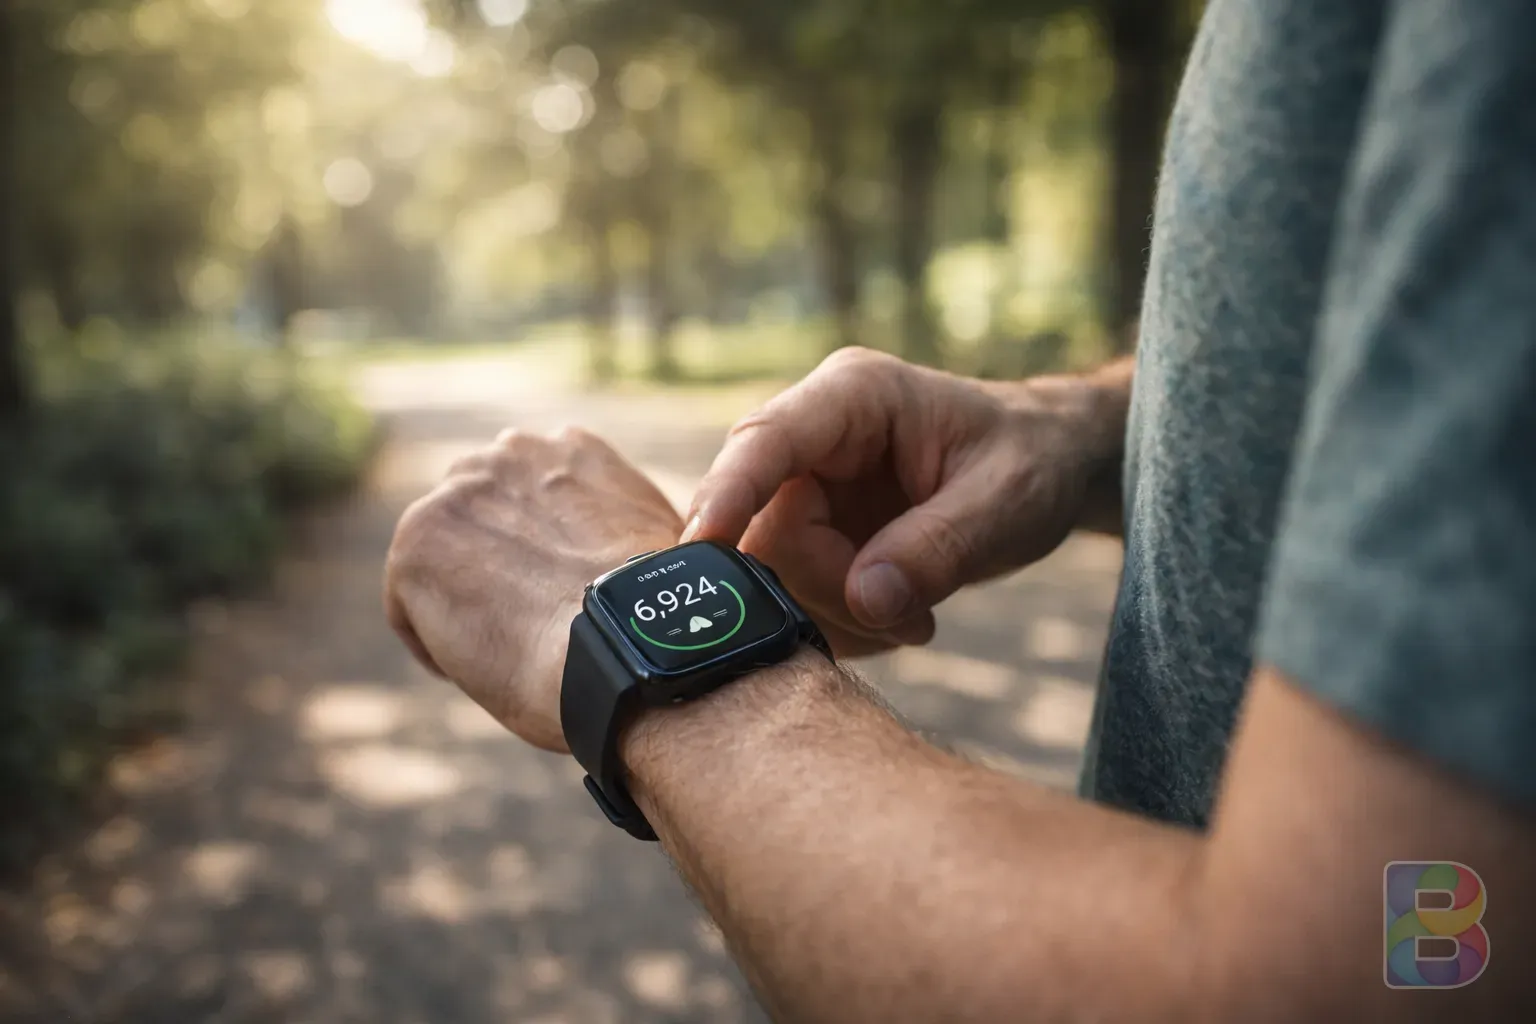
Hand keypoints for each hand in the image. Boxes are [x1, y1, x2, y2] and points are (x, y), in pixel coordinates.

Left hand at [384, 427, 682, 750]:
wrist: (629, 643)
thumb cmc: (658, 619)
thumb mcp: (656, 549)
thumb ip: (615, 533)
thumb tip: (610, 566)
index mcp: (574, 450)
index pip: (532, 491)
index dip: (538, 549)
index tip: (554, 593)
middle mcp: (513, 453)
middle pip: (479, 513)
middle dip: (492, 563)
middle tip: (521, 624)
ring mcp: (460, 493)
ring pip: (443, 561)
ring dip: (463, 603)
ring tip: (501, 656)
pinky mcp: (418, 542)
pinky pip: (409, 607)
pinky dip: (438, 646)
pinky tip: (479, 672)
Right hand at [683, 348, 1121, 656]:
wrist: (1048, 466)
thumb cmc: (1031, 461)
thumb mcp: (1006, 502)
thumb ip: (936, 548)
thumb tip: (866, 597)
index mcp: (852, 397)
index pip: (766, 439)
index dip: (728, 492)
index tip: (703, 548)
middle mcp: (812, 438)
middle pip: (766, 528)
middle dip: (828, 587)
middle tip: (909, 618)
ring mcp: (804, 488)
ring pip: (772, 572)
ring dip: (840, 612)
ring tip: (916, 614)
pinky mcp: (809, 533)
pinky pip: (791, 593)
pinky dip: (843, 621)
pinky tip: (898, 614)